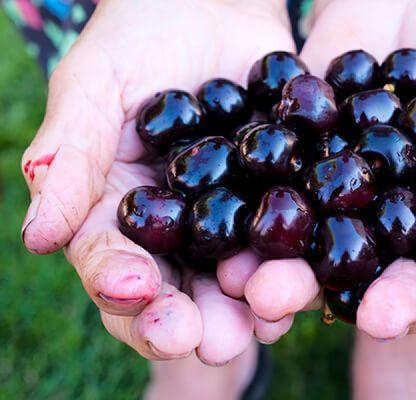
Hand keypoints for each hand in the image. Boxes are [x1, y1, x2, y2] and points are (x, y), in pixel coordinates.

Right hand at [21, 0, 296, 361]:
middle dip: (191, 320)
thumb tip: (37, 237)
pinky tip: (308, 281)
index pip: (113, 264)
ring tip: (262, 324)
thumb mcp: (94, 87)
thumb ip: (68, 158)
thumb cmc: (138, 38)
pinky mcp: (279, 198)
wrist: (212, 5)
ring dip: (250, 307)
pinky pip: (288, 238)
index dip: (121, 285)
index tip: (134, 292)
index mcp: (120, 212)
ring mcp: (231, 219)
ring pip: (236, 278)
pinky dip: (297, 262)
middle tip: (212, 342)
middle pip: (178, 290)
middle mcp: (176, 230)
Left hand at [217, 0, 415, 339]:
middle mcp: (403, 224)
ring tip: (275, 298)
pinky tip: (233, 254)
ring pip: (327, 256)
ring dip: (301, 283)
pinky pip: (275, 207)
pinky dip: (253, 232)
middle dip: (388, 299)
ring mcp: (345, 205)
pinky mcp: (296, 176)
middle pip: (400, 275)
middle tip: (375, 319)